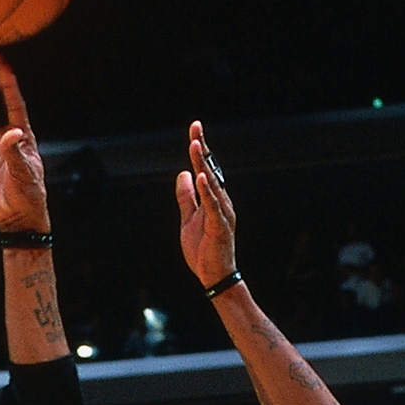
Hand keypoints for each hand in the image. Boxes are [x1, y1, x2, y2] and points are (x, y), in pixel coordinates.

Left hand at [175, 121, 237, 287]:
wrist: (214, 276)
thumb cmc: (203, 249)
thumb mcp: (188, 218)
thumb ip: (186, 197)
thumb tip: (183, 174)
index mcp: (213, 199)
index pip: (205, 169)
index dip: (200, 150)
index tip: (194, 129)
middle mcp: (220, 201)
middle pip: (210, 170)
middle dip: (201, 149)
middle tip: (195, 128)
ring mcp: (222, 213)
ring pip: (211, 184)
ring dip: (203, 164)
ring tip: (195, 146)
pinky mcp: (219, 226)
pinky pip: (212, 205)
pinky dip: (207, 191)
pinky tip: (201, 177)